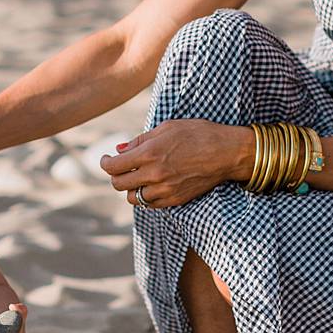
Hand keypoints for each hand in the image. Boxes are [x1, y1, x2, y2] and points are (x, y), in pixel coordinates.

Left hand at [100, 121, 251, 209]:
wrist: (227, 152)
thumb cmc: (198, 134)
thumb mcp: (167, 128)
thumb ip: (140, 141)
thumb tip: (119, 150)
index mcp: (150, 153)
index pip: (114, 166)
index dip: (105, 163)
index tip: (106, 159)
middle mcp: (155, 175)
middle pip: (119, 184)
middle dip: (115, 176)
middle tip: (119, 168)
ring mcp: (165, 190)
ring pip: (133, 198)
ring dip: (130, 188)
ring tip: (137, 177)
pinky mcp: (175, 200)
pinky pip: (150, 204)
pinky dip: (146, 196)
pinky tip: (151, 185)